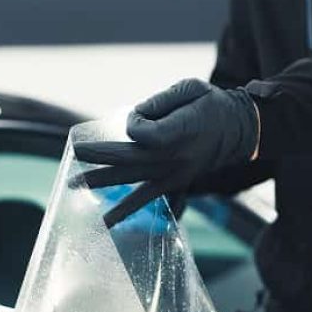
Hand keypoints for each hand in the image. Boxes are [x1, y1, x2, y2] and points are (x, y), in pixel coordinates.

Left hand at [73, 78, 259, 227]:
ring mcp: (173, 175)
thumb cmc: (210, 105)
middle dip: (100, 156)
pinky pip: (145, 200)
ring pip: (132, 180)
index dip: (136, 124)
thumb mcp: (190, 89)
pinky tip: (106, 222)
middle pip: (131, 159)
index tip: (136, 117)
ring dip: (102, 182)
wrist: (238, 131)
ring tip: (75, 185)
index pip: (147, 134)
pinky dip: (125, 211)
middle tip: (74, 155)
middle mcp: (175, 158)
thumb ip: (159, 103)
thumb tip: (131, 122)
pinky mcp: (171, 183)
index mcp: (182, 131)